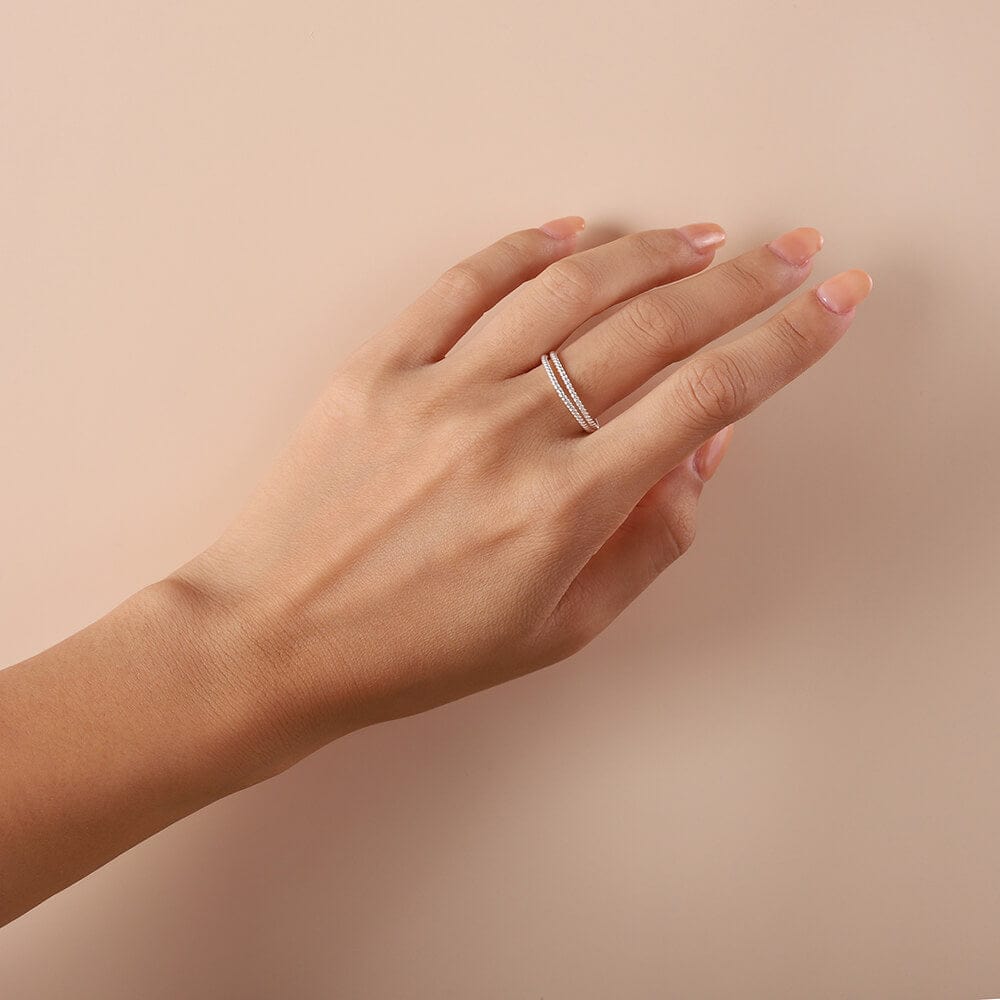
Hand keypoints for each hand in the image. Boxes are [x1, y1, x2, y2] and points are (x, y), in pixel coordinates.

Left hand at [167, 217, 871, 777]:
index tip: (827, 302)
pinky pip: (465, 284)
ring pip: (567, 288)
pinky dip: (526, 249)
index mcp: (562, 507)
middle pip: (652, 325)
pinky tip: (570, 233)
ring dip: (648, 252)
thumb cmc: (413, 651)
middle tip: (785, 253)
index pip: (705, 395)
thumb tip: (703, 450)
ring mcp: (439, 391)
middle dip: (739, 281)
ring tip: (697, 238)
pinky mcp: (379, 368)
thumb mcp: (557, 631)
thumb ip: (646, 542)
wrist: (273, 636)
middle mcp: (509, 433)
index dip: (784, 341)